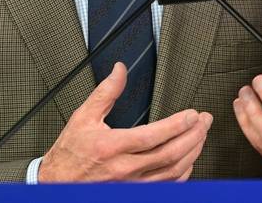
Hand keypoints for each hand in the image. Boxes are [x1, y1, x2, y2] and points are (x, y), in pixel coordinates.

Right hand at [38, 62, 212, 181]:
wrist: (56, 184)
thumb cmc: (70, 153)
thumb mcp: (83, 116)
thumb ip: (106, 92)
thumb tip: (120, 70)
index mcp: (113, 147)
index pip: (154, 136)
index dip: (178, 125)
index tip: (192, 114)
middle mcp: (125, 169)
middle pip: (170, 154)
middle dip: (193, 135)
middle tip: (205, 121)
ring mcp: (132, 184)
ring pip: (172, 172)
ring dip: (192, 153)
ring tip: (201, 136)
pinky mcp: (135, 193)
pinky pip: (166, 186)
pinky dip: (183, 173)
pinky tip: (189, 160)